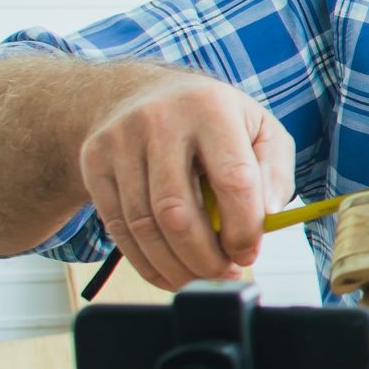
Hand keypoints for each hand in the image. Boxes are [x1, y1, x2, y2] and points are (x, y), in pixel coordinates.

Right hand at [75, 74, 294, 290]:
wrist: (137, 93)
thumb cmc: (210, 117)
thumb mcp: (259, 128)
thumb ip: (275, 171)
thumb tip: (268, 216)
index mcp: (211, 108)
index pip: (233, 178)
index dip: (244, 227)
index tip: (249, 253)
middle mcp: (160, 121)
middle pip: (178, 211)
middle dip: (205, 257)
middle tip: (225, 273)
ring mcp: (119, 142)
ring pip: (145, 226)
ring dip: (176, 265)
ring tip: (201, 276)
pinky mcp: (94, 164)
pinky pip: (118, 228)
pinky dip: (146, 262)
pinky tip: (170, 272)